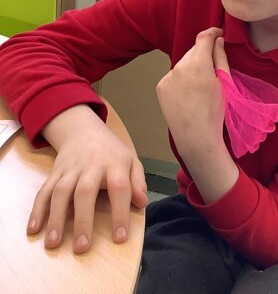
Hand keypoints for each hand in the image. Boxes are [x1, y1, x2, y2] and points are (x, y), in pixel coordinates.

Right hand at [27, 105, 147, 253]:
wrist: (84, 130)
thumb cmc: (111, 152)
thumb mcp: (131, 161)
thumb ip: (137, 182)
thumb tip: (142, 203)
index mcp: (114, 164)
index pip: (119, 187)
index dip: (120, 212)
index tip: (119, 238)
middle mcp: (91, 166)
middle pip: (86, 191)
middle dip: (83, 220)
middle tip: (82, 248)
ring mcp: (70, 169)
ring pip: (61, 192)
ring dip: (56, 218)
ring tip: (53, 243)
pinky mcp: (54, 172)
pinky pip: (44, 190)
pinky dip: (37, 210)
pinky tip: (33, 229)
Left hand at [156, 28, 237, 201]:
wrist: (196, 137)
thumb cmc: (215, 112)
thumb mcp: (225, 83)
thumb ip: (220, 58)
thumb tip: (218, 40)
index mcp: (199, 64)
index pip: (203, 37)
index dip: (212, 32)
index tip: (218, 33)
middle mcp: (180, 67)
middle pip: (194, 51)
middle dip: (203, 54)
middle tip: (213, 68)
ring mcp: (168, 77)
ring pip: (183, 63)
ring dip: (192, 67)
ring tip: (200, 85)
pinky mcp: (160, 86)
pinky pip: (174, 75)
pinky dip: (181, 78)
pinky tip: (189, 93)